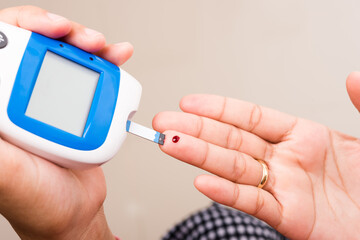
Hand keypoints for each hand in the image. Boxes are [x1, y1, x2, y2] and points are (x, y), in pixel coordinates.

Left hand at [0, 6, 132, 239]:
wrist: (75, 212)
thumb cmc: (39, 199)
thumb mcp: (7, 172)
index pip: (0, 46)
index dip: (23, 28)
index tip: (51, 30)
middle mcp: (19, 98)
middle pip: (35, 44)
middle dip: (62, 32)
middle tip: (85, 40)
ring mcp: (48, 100)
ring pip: (64, 55)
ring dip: (87, 44)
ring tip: (106, 49)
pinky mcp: (74, 105)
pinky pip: (88, 74)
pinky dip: (106, 62)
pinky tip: (117, 59)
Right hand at [153, 73, 359, 239]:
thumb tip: (352, 76)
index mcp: (304, 136)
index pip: (251, 117)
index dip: (219, 109)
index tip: (191, 102)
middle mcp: (286, 160)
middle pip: (232, 141)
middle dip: (196, 130)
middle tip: (166, 123)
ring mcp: (283, 187)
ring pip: (233, 168)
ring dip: (199, 156)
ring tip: (171, 144)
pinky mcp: (287, 217)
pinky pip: (251, 202)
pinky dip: (224, 193)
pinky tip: (202, 181)